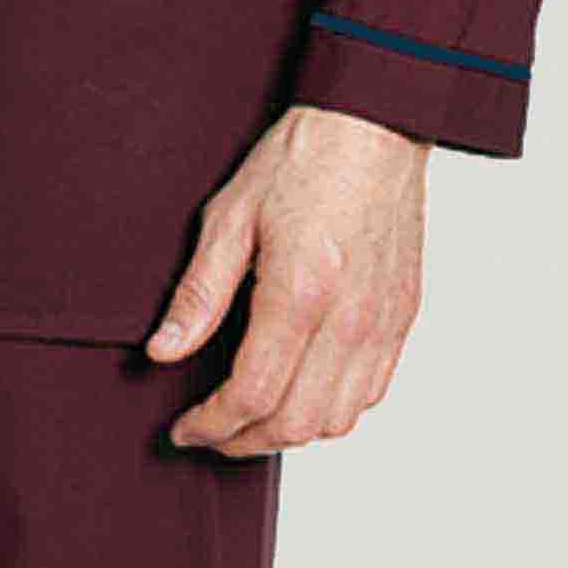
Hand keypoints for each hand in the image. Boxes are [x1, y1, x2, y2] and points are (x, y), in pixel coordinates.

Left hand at [149, 104, 428, 455]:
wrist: (375, 125)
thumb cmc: (304, 160)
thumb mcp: (230, 216)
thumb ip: (198, 293)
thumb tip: (164, 351)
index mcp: (301, 293)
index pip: (253, 395)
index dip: (211, 425)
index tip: (184, 429)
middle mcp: (350, 318)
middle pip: (296, 423)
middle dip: (244, 441)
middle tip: (209, 434)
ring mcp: (383, 322)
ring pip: (338, 420)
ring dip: (288, 434)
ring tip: (250, 420)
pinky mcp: (403, 316)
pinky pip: (371, 392)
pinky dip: (331, 410)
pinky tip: (300, 393)